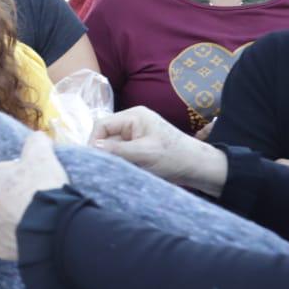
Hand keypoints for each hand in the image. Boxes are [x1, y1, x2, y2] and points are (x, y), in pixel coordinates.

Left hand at [0, 132, 68, 260]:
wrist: (53, 230)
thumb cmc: (42, 190)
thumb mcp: (42, 155)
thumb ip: (36, 141)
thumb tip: (37, 137)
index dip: (2, 168)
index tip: (18, 170)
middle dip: (4, 191)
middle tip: (27, 190)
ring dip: (8, 213)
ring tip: (31, 211)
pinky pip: (4, 237)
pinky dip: (15, 232)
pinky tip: (31, 228)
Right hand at [91, 107, 226, 194]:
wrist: (196, 167)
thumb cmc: (174, 156)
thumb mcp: (144, 153)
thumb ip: (117, 150)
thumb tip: (91, 149)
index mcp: (134, 116)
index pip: (102, 125)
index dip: (93, 142)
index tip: (92, 161)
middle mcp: (132, 123)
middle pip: (106, 137)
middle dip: (105, 154)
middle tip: (105, 170)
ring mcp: (135, 136)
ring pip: (112, 148)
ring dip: (113, 161)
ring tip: (118, 172)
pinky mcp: (138, 148)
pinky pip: (121, 155)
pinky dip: (120, 164)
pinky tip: (125, 172)